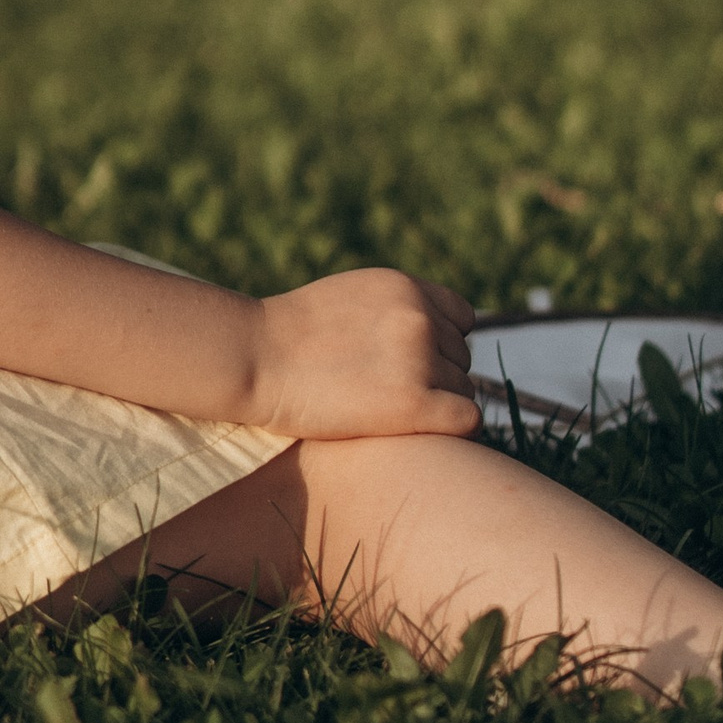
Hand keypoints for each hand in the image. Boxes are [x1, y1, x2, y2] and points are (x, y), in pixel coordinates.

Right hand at [244, 268, 480, 438]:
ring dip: (438, 405)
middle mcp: (420, 317)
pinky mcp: (414, 403)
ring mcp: (419, 359)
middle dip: (436, 376)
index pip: (462, 318)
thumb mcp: (350, 298)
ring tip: (391, 415)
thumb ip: (393, 308)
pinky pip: (468, 421)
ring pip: (463, 390)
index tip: (415, 364)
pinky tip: (421, 435)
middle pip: (461, 358)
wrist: (253, 358)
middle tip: (390, 396)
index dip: (443, 344)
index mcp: (406, 287)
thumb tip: (432, 339)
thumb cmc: (289, 336)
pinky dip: (454, 432)